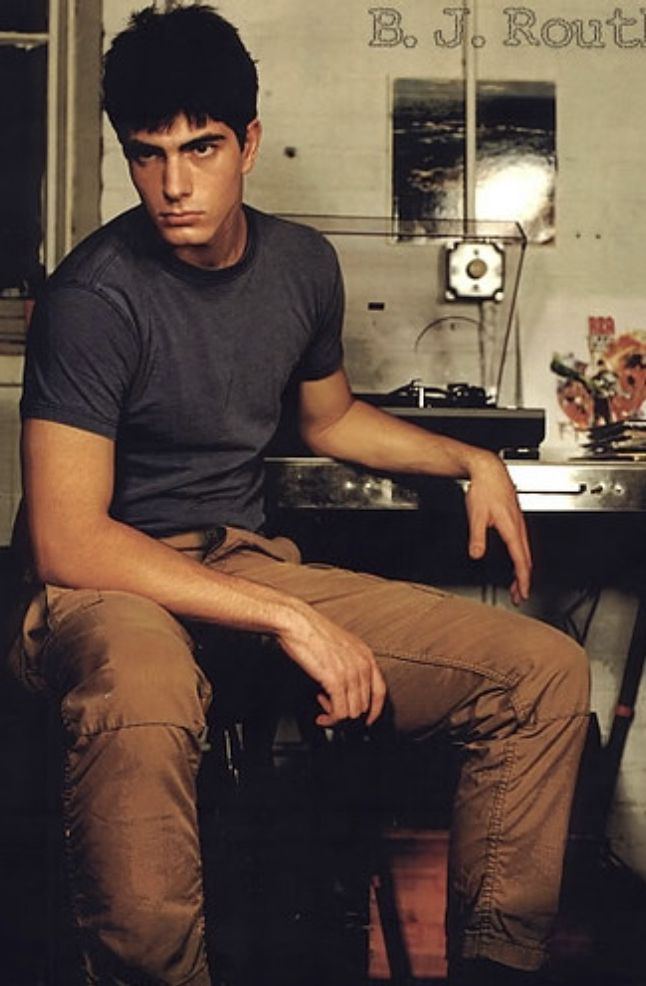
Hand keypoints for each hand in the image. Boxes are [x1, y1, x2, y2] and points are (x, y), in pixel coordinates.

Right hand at [277, 606, 386, 726]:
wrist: (298, 623)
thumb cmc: (313, 631)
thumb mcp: (341, 646)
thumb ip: (350, 665)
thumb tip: (348, 688)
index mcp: (366, 656)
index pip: (380, 692)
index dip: (374, 711)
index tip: (367, 720)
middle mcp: (362, 665)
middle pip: (364, 706)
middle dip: (347, 712)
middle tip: (330, 706)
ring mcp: (351, 673)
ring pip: (353, 713)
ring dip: (336, 715)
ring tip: (323, 705)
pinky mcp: (335, 681)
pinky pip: (340, 713)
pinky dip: (330, 719)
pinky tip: (322, 714)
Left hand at [464, 452, 531, 604]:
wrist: (489, 470)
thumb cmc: (484, 488)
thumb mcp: (476, 515)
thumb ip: (477, 537)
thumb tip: (476, 554)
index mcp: (512, 528)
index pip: (521, 560)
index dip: (523, 579)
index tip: (523, 592)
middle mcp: (519, 526)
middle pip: (526, 560)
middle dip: (524, 580)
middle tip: (520, 596)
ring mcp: (519, 523)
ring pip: (526, 552)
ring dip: (522, 570)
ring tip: (517, 585)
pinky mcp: (515, 520)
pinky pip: (522, 544)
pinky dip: (521, 558)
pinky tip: (515, 561)